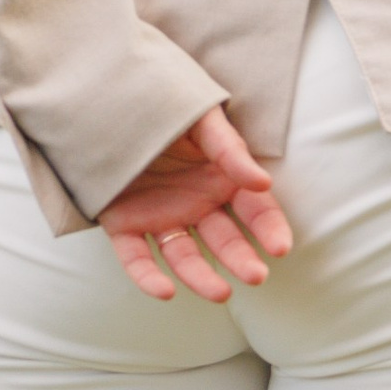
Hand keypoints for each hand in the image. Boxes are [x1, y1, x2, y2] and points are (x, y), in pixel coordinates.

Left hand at [98, 107, 291, 304]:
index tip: (280, 248)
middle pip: (224, 240)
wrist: (110, 96)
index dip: (269, 229)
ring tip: (221, 293)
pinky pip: (137, 257)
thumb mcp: (202, 118)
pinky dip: (148, 277)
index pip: (255, 212)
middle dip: (241, 259)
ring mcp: (161, 216)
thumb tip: (263, 183)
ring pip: (184, 256)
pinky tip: (164, 291)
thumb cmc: (165, 103)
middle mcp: (195, 204)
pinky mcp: (124, 224)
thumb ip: (229, 149)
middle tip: (256, 276)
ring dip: (201, 277)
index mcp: (221, 180)